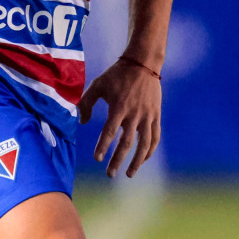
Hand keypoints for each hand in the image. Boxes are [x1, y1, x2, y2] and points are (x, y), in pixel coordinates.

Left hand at [78, 57, 160, 177]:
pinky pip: (155, 137)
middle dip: (118, 160)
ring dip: (137, 161)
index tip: (97, 159)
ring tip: (129, 174)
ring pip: (144, 144)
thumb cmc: (117, 75)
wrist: (143, 64)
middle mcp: (134, 114)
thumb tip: (82, 123)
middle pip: (126, 143)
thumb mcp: (97, 85)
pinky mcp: (156, 115)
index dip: (103, 146)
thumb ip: (86, 103)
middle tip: (110, 174)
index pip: (109, 132)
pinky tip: (142, 159)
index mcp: (119, 107)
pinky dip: (150, 150)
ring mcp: (147, 116)